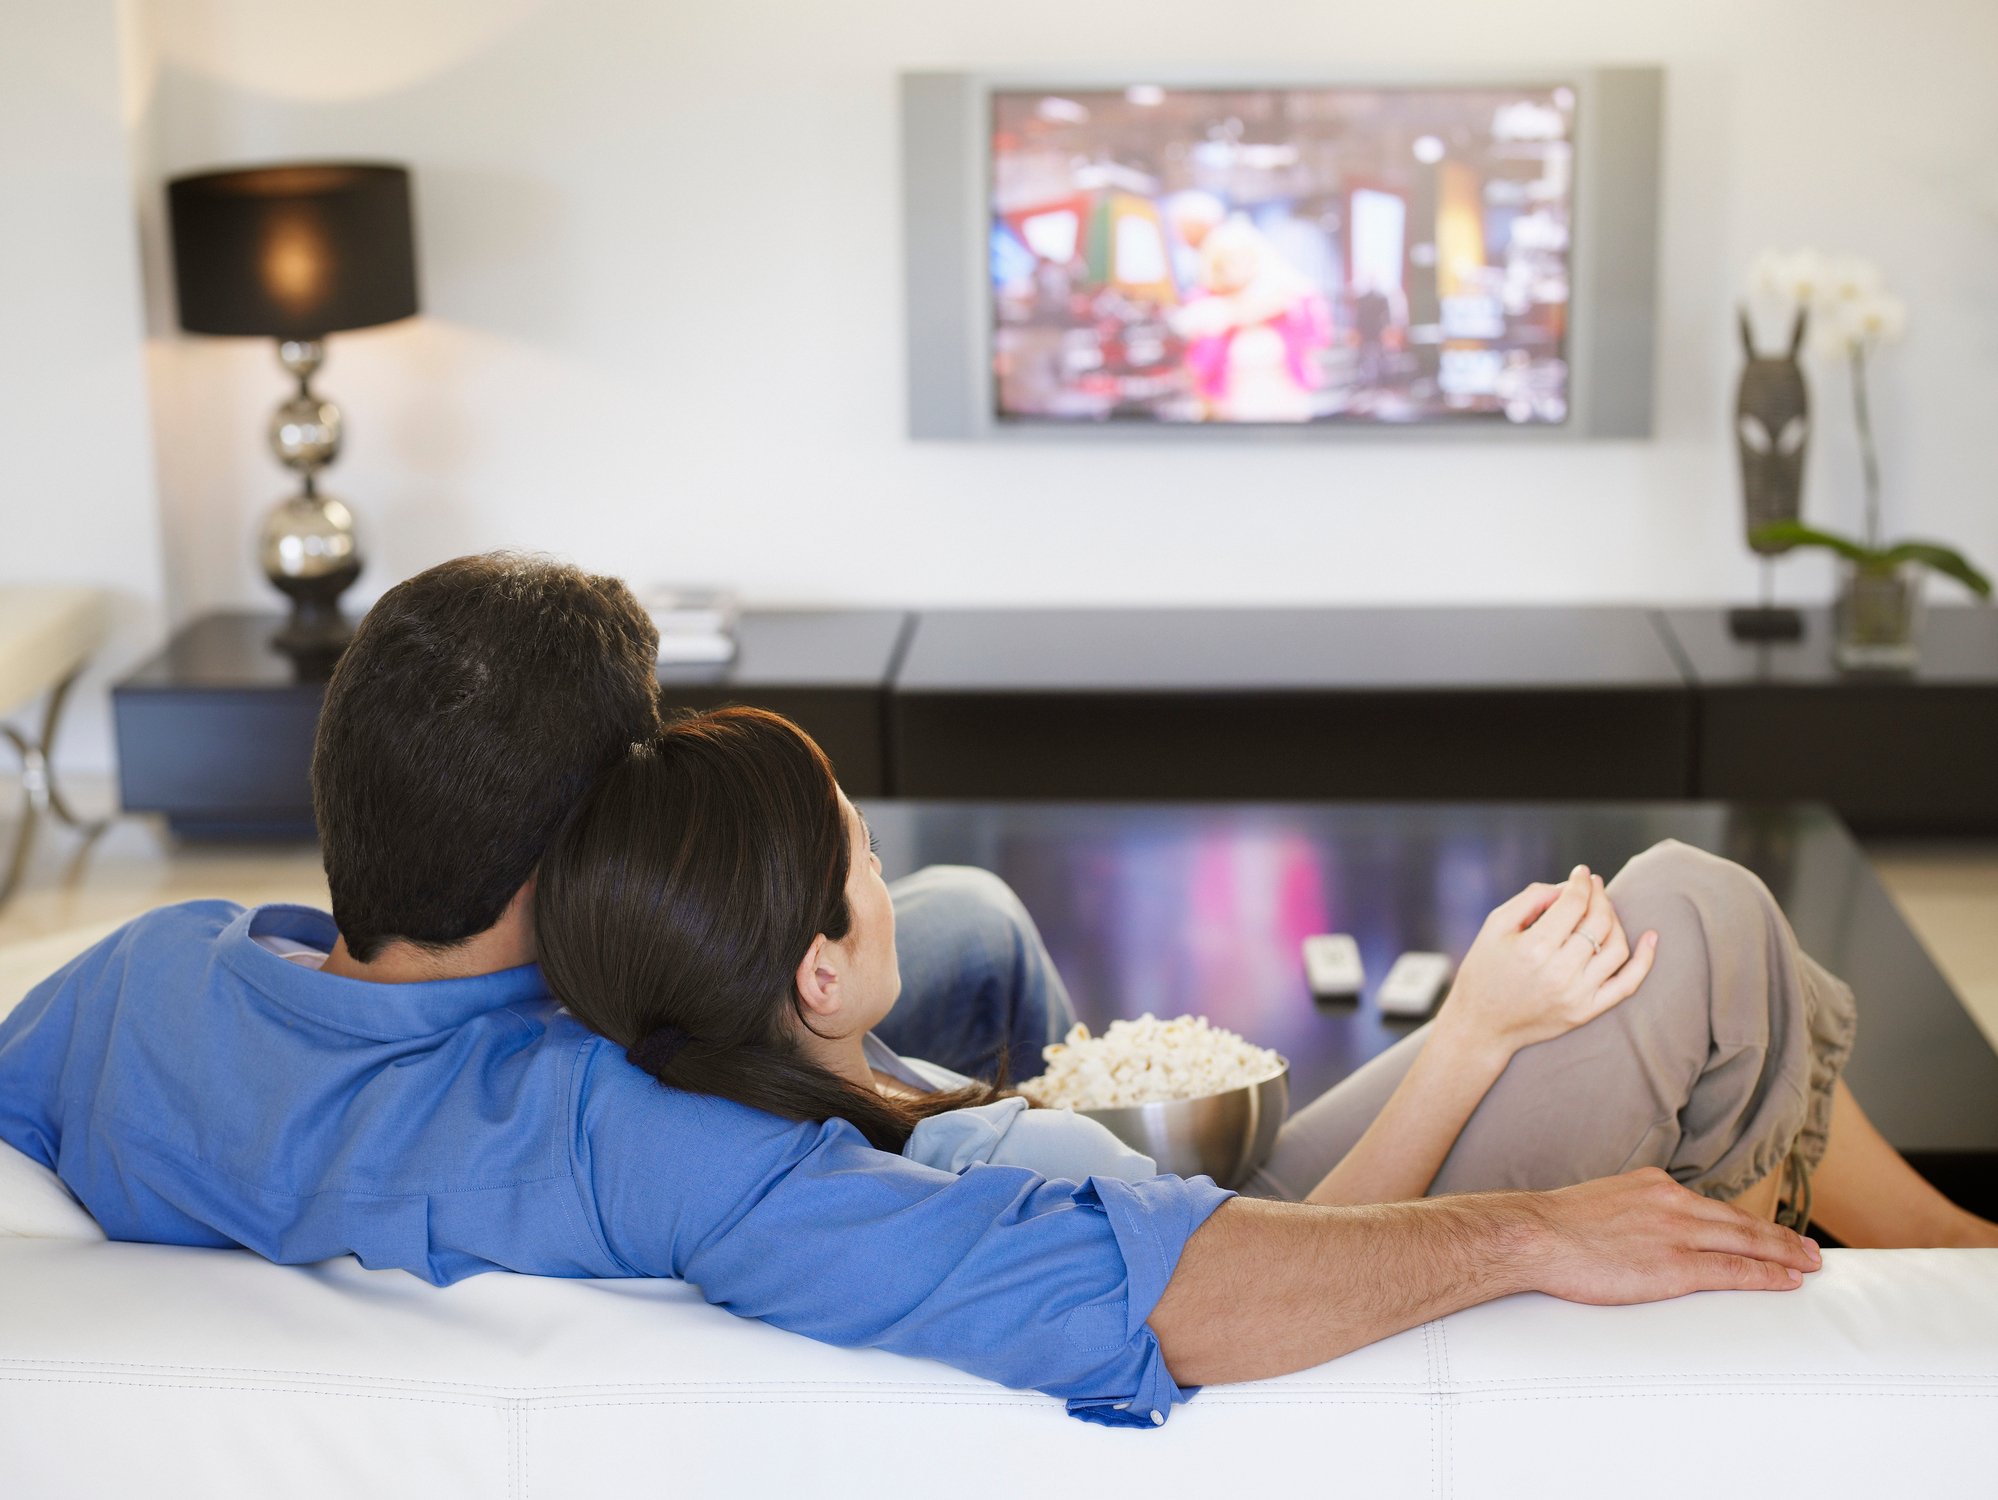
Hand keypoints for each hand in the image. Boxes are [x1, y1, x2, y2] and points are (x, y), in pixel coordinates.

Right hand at [1437, 865, 1657, 1058]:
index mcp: (1534, 948)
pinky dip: (1644, 959)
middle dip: (1599, 896)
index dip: (1581, 882)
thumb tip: (1568, 887)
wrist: (1482, 1024)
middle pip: (1598, 921)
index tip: (1581, 872)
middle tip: (1593, 886)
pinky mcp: (1587, 1011)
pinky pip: (1628, 984)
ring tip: (1602, 910)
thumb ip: (1531, 898)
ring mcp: (1577, 994)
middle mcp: (1560, 972)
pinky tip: (1651, 937)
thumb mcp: (1495, 925)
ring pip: (1616, 946)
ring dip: (1615, 920)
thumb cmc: (1485, 969)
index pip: (1574, 903)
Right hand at [1519, 1167, 1821, 1302]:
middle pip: (1738, 1220)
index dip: (1744, 1221)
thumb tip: (1632, 1233)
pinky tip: (1787, 1280)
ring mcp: (1675, 1233)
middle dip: (1778, 1235)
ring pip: (1745, 1241)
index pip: (1710, 1206)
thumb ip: (1626, 1213)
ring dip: (1783, 1253)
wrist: (1533, 1235)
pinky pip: (1733, 1270)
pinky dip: (1766, 1274)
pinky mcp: (1673, 1266)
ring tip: (1809, 1264)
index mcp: (1652, 1185)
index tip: (1765, 1230)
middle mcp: (1671, 1202)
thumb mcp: (1597, 1204)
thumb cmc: (1551, 1227)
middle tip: (1809, 1248)